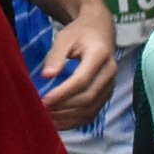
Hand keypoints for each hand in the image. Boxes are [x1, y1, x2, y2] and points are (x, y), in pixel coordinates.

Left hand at [37, 7, 116, 127]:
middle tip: (42, 111)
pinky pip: (92, 113)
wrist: (100, 30)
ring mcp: (110, 85)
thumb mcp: (65, 37)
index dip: (63, 93)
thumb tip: (47, 76)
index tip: (44, 100)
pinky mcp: (106, 95)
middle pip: (88, 97)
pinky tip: (58, 123)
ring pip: (91, 109)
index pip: (82, 80)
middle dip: (64, 107)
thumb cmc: (79, 33)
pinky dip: (75, 121)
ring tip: (47, 119)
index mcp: (100, 55)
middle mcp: (109, 72)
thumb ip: (56, 56)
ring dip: (68, 117)